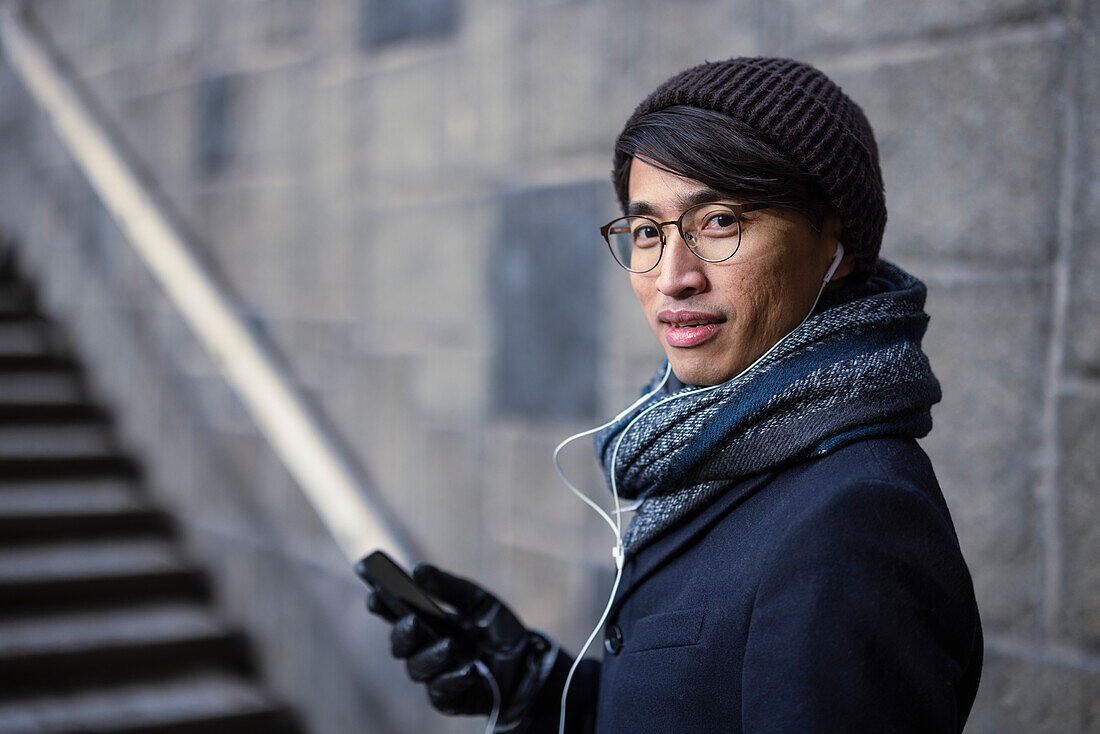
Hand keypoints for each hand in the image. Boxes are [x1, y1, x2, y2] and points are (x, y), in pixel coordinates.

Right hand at [363, 563, 559, 728]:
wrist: (528, 663)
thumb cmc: (499, 630)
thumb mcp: (478, 601)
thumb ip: (449, 587)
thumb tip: (416, 570)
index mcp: (428, 623)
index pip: (396, 614)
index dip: (382, 605)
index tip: (375, 594)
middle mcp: (426, 649)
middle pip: (399, 645)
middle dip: (402, 633)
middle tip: (413, 621)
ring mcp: (435, 674)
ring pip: (416, 669)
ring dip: (432, 656)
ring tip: (451, 645)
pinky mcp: (449, 698)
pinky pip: (440, 691)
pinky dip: (454, 678)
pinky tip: (470, 668)